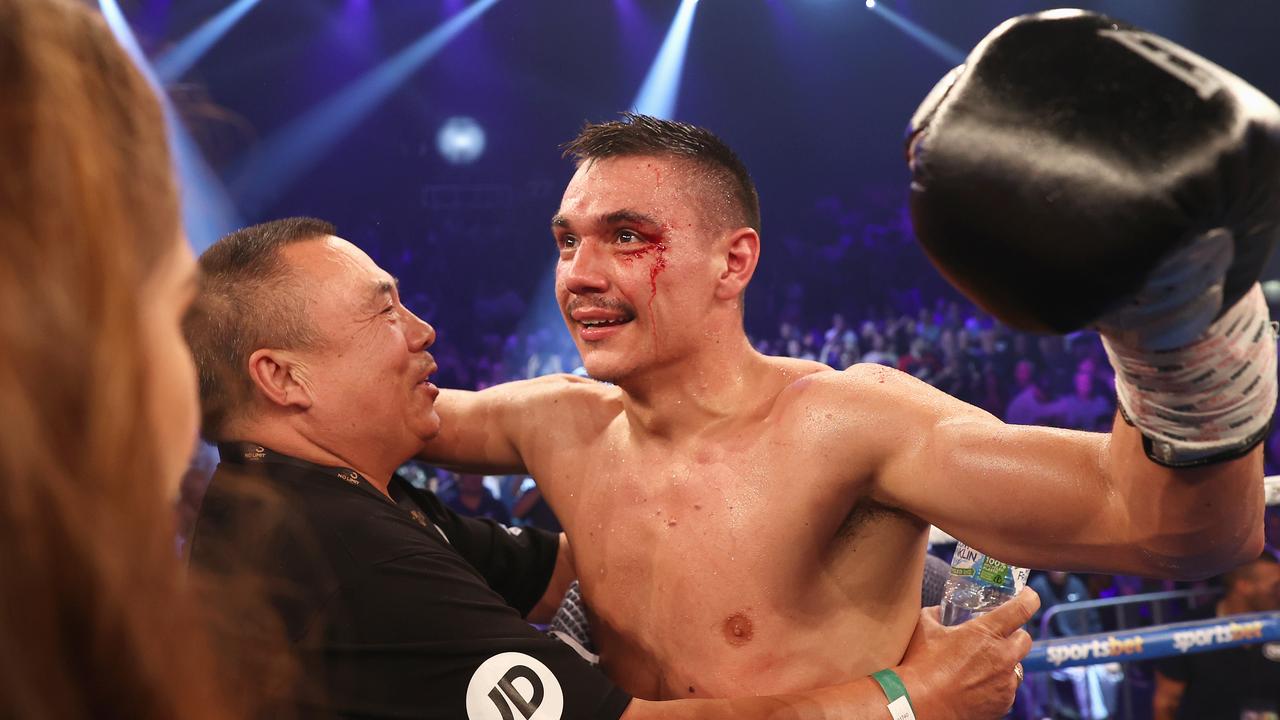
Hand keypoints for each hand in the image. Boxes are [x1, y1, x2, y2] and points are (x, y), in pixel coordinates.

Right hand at [896, 588, 1038, 719]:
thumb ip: (936, 614)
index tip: (1027, 596)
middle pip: (1025, 639)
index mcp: (986, 632)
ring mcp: (1005, 682)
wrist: (919, 705)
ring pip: (1016, 666)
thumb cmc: (920, 665)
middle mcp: (1002, 657)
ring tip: (980, 668)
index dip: (1029, 598)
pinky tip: (976, 686)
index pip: (1022, 609)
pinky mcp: (1004, 704)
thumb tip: (940, 611)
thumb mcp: (924, 628)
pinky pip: (1008, 689)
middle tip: (996, 637)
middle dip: (1014, 635)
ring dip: (1004, 663)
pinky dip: (997, 685)